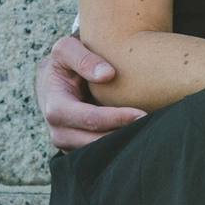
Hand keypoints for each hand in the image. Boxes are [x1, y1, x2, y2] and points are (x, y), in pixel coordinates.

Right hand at [37, 33, 143, 152]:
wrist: (51, 82)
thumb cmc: (61, 63)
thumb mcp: (65, 49)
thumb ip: (83, 58)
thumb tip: (108, 75)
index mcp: (55, 108)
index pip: (89, 118)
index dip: (117, 118)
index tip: (142, 114)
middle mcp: (59, 132)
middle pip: (96, 142)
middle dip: (124, 136)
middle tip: (153, 126)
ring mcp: (67, 145)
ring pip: (99, 153)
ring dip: (123, 144)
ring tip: (147, 132)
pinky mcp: (77, 150)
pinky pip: (99, 155)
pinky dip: (117, 148)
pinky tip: (135, 135)